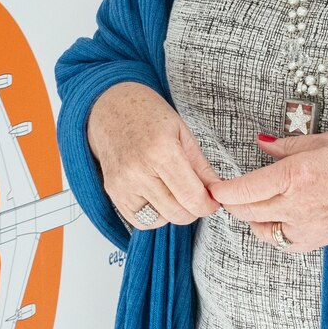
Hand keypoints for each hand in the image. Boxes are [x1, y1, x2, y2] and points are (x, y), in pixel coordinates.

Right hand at [86, 82, 219, 228]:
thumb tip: (219, 192)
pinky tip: (156, 195)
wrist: (109, 107)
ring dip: (173, 212)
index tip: (212, 200)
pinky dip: (153, 215)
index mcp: (160, 151)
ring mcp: (122, 184)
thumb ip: (202, 167)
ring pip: (160, 220)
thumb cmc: (146, 113)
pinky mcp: (112, 192)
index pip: (192, 198)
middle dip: (193, 209)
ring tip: (173, 190)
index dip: (209, 205)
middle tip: (195, 194)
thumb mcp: (182, 132)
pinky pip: (140, 221)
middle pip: (178, 213)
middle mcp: (138, 171)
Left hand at [211, 132, 327, 252]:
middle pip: (245, 212)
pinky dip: (273, 231)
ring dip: (250, 217)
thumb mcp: (324, 141)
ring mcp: (308, 227)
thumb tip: (259, 144)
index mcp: (295, 175)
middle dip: (229, 204)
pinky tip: (277, 217)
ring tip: (252, 202)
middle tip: (223, 193)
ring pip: (261, 229)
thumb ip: (286, 146)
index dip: (220, 191)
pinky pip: (283, 242)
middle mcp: (297, 204)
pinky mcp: (319, 241)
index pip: (242, 190)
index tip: (211, 186)